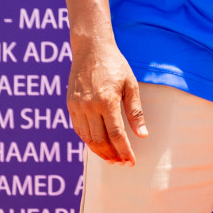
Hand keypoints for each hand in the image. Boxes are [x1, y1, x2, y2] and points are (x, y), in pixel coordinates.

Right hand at [68, 39, 147, 165]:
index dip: (124, 151)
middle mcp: (89, 106)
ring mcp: (77, 106)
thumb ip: (135, 112)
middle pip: (100, 140)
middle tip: (122, 163)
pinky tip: (98, 145)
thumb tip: (142, 135)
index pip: (116, 135)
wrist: (91, 49)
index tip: (131, 161)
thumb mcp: (131, 85)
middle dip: (112, 155)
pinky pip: (78, 129)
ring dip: (99, 152)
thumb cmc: (115, 65)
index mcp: (107, 101)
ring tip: (112, 159)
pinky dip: (88, 141)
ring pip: (87, 138)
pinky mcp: (70, 105)